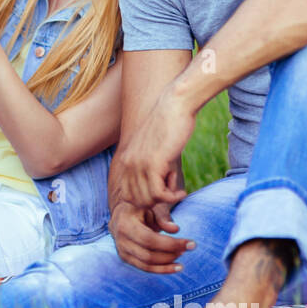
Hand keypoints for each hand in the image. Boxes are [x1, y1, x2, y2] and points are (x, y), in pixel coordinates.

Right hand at [110, 200, 193, 272]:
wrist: (122, 213)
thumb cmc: (141, 207)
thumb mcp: (152, 206)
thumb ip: (163, 216)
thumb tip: (175, 229)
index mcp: (125, 222)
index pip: (150, 239)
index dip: (171, 244)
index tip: (192, 243)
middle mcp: (120, 238)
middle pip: (149, 254)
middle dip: (172, 253)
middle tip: (189, 247)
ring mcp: (121, 250)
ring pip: (147, 264)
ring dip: (168, 263)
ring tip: (182, 255)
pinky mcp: (125, 258)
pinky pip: (145, 268)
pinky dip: (162, 269)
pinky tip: (176, 267)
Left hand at [115, 86, 193, 208]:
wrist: (175, 105)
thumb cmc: (170, 126)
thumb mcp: (154, 149)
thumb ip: (150, 168)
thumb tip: (158, 191)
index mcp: (126, 160)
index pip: (128, 195)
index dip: (146, 199)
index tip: (162, 193)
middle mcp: (127, 164)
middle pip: (136, 201)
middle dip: (155, 202)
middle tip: (170, 192)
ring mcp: (138, 164)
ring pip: (147, 200)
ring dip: (165, 199)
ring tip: (176, 188)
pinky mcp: (153, 164)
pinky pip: (159, 194)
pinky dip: (172, 198)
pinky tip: (181, 192)